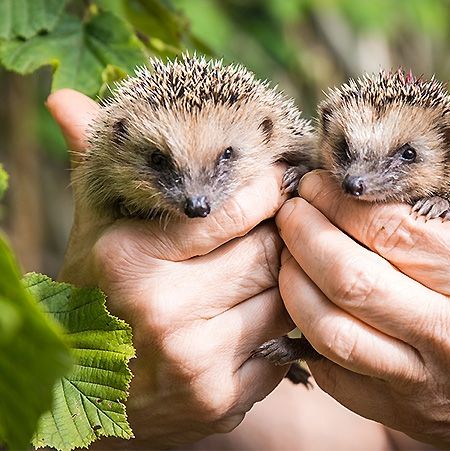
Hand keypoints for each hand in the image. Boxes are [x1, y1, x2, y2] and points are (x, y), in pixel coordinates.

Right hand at [47, 90, 293, 446]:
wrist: (91, 391)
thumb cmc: (103, 296)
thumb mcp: (98, 230)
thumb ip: (99, 168)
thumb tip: (66, 100)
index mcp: (129, 258)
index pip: (231, 211)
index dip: (265, 194)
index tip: (276, 185)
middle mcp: (162, 310)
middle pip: (267, 256)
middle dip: (283, 239)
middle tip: (286, 226)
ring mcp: (195, 360)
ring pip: (284, 300)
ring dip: (287, 283)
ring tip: (270, 272)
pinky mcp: (222, 399)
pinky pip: (283, 347)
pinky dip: (280, 330)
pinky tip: (257, 320)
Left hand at [276, 170, 449, 448]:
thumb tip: (420, 162)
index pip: (394, 233)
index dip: (342, 202)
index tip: (320, 184)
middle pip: (350, 279)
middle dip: (303, 235)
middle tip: (290, 210)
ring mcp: (425, 384)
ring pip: (330, 332)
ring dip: (292, 285)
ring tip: (285, 254)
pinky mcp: (405, 415)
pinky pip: (335, 375)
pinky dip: (308, 336)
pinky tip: (306, 307)